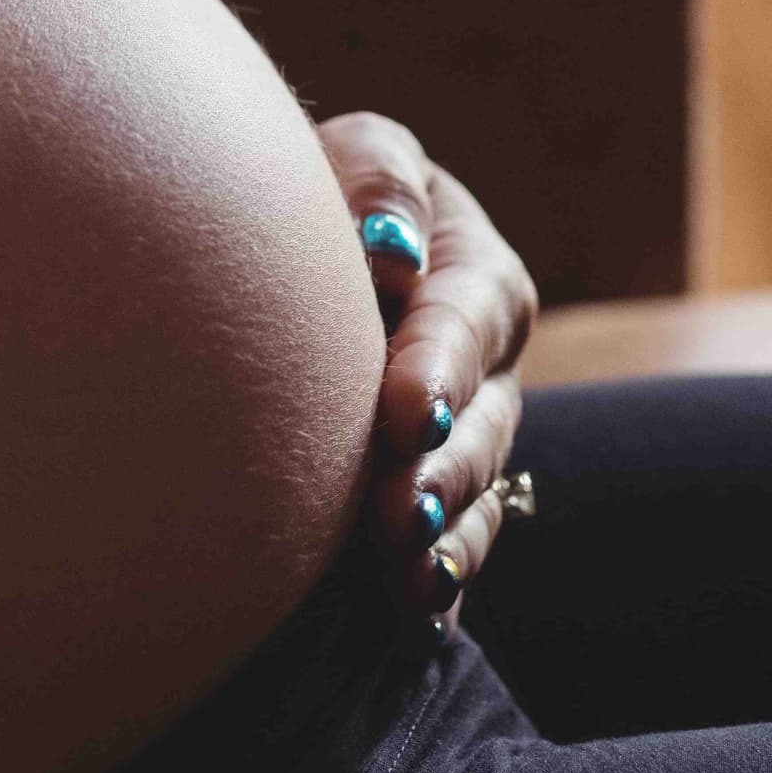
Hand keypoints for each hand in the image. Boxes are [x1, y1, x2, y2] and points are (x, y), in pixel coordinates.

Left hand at [320, 113, 535, 638]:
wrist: (289, 251)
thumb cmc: (323, 189)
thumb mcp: (354, 156)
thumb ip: (376, 180)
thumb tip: (392, 251)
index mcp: (474, 274)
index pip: (472, 318)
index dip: (443, 365)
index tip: (406, 412)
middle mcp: (482, 365)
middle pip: (482, 421)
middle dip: (445, 470)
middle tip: (397, 512)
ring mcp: (464, 437)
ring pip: (475, 492)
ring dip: (443, 534)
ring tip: (407, 572)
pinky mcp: (433, 493)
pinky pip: (452, 544)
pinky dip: (437, 581)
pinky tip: (414, 616)